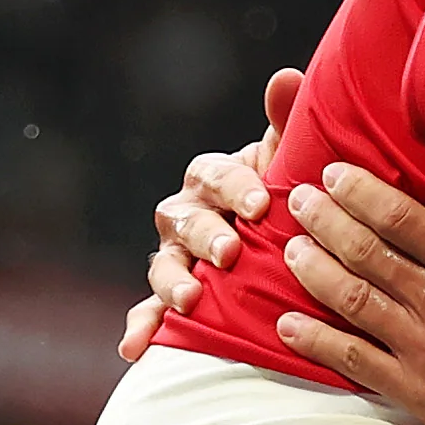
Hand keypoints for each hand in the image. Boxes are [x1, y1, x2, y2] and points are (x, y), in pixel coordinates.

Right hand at [118, 67, 301, 359]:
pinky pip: (148, 309)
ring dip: (172, 281)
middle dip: (205, 234)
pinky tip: (134, 348)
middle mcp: (187, 212)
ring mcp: (176, 254)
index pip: (214, 174)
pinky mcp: (170, 294)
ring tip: (191, 300)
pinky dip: (140, 326)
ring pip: (164, 263)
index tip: (261, 203)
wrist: (280, 239)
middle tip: (231, 251)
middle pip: (183, 218)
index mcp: (215, 177)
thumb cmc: (285, 193)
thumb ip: (285, 124)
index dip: (235, 187)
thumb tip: (287, 77)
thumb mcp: (290, 161)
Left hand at [270, 163, 424, 424]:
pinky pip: (351, 360)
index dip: (362, 192)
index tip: (334, 174)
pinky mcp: (414, 392)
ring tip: (290, 247)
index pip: (404, 219)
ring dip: (313, 269)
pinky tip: (287, 324)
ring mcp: (423, 350)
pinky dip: (314, 341)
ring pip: (351, 300)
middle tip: (299, 198)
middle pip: (366, 252)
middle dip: (326, 220)